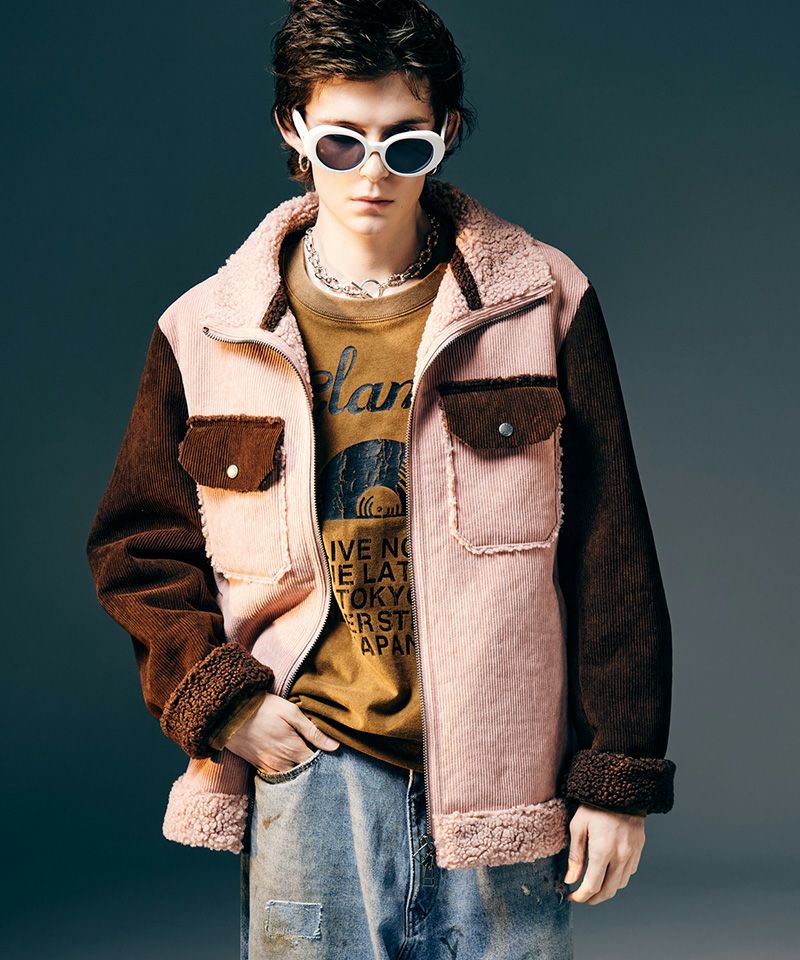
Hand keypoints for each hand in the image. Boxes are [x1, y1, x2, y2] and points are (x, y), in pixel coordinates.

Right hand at [225, 693, 339, 771]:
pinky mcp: (257, 766)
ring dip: (297, 771)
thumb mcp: (291, 713)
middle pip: (303, 773)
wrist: (230, 713)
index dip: (324, 760)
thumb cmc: (263, 708)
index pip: (315, 764)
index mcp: (293, 750)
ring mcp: (268, 766)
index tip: (329, 753)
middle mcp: (281, 763)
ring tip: (302, 758)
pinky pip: (274, 776)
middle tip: (316, 756)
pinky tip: (287, 761)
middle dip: (311, 768)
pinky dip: (283, 772)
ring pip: (289, 777)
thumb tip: (335, 746)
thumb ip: (313, 731)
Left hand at [564, 802, 644, 903]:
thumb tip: (571, 879)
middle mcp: (621, 857)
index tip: (571, 896)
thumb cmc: (595, 805)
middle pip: (608, 891)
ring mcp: (632, 854)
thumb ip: (575, 856)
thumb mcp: (578, 826)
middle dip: (593, 899)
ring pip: (620, 884)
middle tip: (581, 897)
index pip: (592, 886)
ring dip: (606, 890)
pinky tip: (608, 871)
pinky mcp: (639, 849)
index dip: (580, 896)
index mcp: (603, 852)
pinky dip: (618, 878)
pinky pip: (629, 872)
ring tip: (593, 885)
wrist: (622, 788)